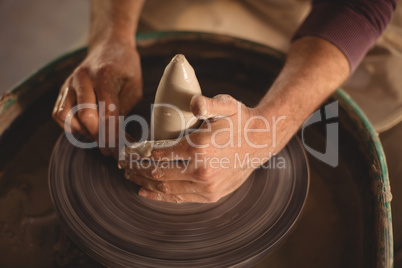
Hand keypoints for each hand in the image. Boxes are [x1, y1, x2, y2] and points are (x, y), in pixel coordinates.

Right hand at [52, 39, 142, 154]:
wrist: (108, 46)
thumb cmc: (125, 68)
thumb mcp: (134, 87)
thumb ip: (124, 109)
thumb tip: (118, 137)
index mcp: (104, 75)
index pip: (107, 112)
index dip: (112, 134)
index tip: (118, 149)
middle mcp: (82, 78)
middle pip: (85, 116)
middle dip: (98, 137)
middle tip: (109, 148)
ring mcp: (69, 83)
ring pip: (67, 117)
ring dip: (83, 132)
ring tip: (98, 136)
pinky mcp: (62, 89)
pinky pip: (59, 114)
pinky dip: (70, 126)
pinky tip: (86, 128)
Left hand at [121, 94, 285, 202]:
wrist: (261, 142)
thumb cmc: (240, 120)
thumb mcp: (226, 105)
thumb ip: (207, 103)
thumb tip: (193, 102)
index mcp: (200, 147)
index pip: (157, 153)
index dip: (137, 153)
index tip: (126, 151)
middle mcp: (202, 170)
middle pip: (158, 172)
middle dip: (136, 169)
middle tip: (123, 165)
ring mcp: (207, 186)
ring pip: (166, 188)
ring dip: (144, 183)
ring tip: (130, 177)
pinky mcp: (211, 195)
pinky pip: (180, 198)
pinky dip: (159, 196)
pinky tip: (146, 192)